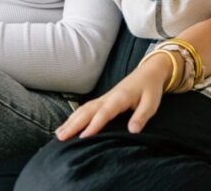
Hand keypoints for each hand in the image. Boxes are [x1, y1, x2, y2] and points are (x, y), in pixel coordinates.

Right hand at [55, 52, 169, 139]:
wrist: (149, 72)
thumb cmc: (150, 88)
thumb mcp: (151, 103)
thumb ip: (142, 116)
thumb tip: (133, 131)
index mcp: (120, 97)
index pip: (104, 113)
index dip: (94, 125)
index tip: (83, 138)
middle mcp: (108, 97)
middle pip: (88, 111)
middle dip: (74, 124)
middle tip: (61, 137)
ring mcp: (104, 98)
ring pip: (84, 109)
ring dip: (71, 121)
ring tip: (58, 134)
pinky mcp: (103, 100)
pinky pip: (86, 109)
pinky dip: (75, 117)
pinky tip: (68, 126)